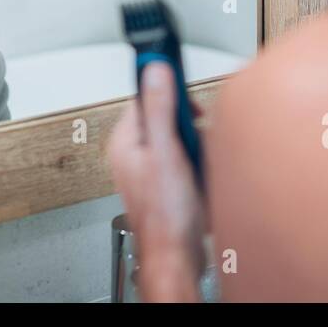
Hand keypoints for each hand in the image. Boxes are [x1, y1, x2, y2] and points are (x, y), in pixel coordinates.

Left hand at [107, 62, 206, 300]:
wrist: (177, 255)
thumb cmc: (165, 214)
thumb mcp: (165, 151)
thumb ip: (159, 108)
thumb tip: (155, 70)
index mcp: (126, 141)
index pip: (146, 97)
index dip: (169, 93)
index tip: (186, 96)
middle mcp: (135, 153)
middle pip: (167, 117)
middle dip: (189, 126)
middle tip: (194, 141)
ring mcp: (152, 168)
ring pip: (181, 138)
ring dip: (197, 146)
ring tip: (197, 164)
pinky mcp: (169, 182)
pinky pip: (188, 159)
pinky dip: (199, 164)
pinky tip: (201, 176)